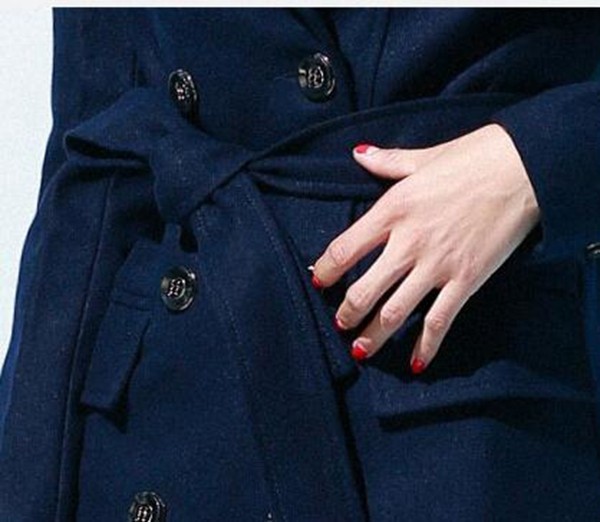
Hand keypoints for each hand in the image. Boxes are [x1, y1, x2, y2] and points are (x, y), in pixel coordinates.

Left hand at [309, 123, 540, 373]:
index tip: (319, 282)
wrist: (525, 169)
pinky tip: (416, 364)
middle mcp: (409, 243)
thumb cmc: (472, 159)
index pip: (344, 249)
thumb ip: (386, 161)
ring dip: (374, 336)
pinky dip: (426, 346)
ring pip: (395, 312)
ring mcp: (437, 266)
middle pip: (364, 290)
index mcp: (393, 210)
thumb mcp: (423, 158)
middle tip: (340, 324)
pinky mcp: (465, 281)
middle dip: (347, 313)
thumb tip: (358, 153)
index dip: (326, 270)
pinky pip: (439, 321)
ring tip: (359, 350)